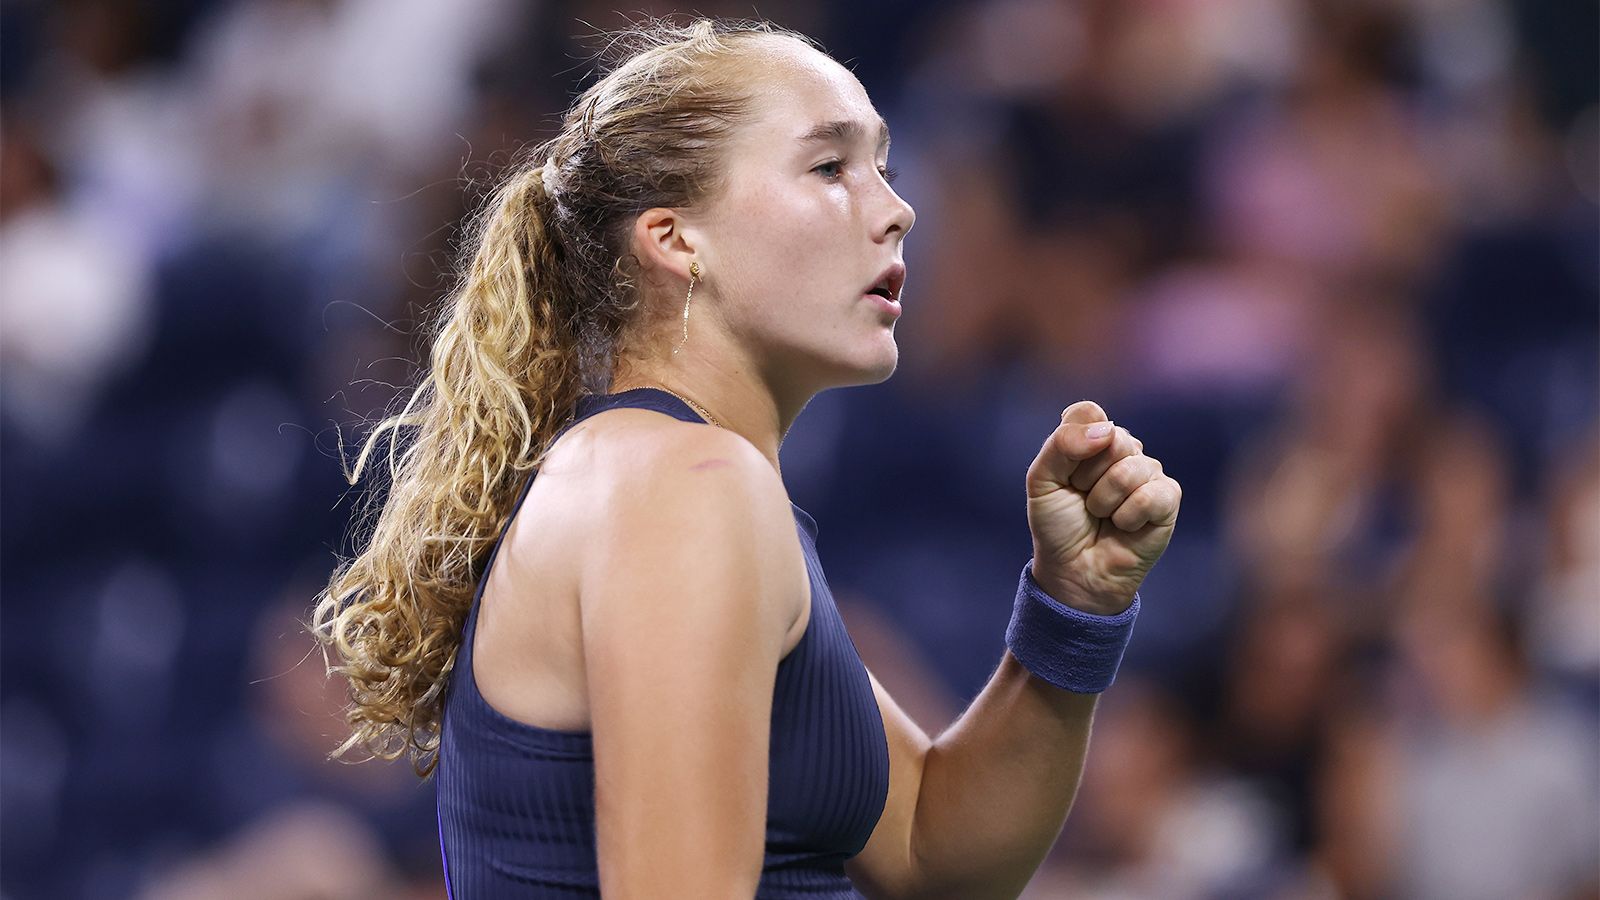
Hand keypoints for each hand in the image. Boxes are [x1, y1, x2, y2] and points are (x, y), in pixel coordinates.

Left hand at [1024, 401, 1180, 614]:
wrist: (1074, 569)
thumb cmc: (1058, 524)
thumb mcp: (1042, 481)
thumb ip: (1062, 444)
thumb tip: (1107, 430)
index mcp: (1093, 437)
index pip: (1088, 413)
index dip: (1071, 447)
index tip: (1065, 474)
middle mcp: (1124, 448)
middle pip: (1111, 439)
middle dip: (1086, 478)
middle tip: (1084, 500)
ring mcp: (1149, 471)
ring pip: (1128, 470)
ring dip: (1104, 502)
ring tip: (1102, 516)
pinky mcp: (1168, 498)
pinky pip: (1149, 496)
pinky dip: (1127, 518)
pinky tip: (1124, 527)